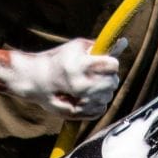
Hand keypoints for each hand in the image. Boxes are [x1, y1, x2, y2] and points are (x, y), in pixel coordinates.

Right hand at [0, 38, 120, 119]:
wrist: (33, 80)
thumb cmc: (56, 60)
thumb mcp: (76, 47)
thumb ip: (100, 47)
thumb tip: (124, 43)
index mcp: (81, 66)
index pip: (113, 65)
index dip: (109, 63)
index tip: (100, 62)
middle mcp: (82, 85)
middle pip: (113, 81)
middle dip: (106, 76)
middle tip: (91, 74)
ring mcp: (82, 101)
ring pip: (108, 95)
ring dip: (101, 90)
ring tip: (83, 85)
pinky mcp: (81, 114)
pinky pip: (101, 108)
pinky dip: (95, 103)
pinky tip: (82, 96)